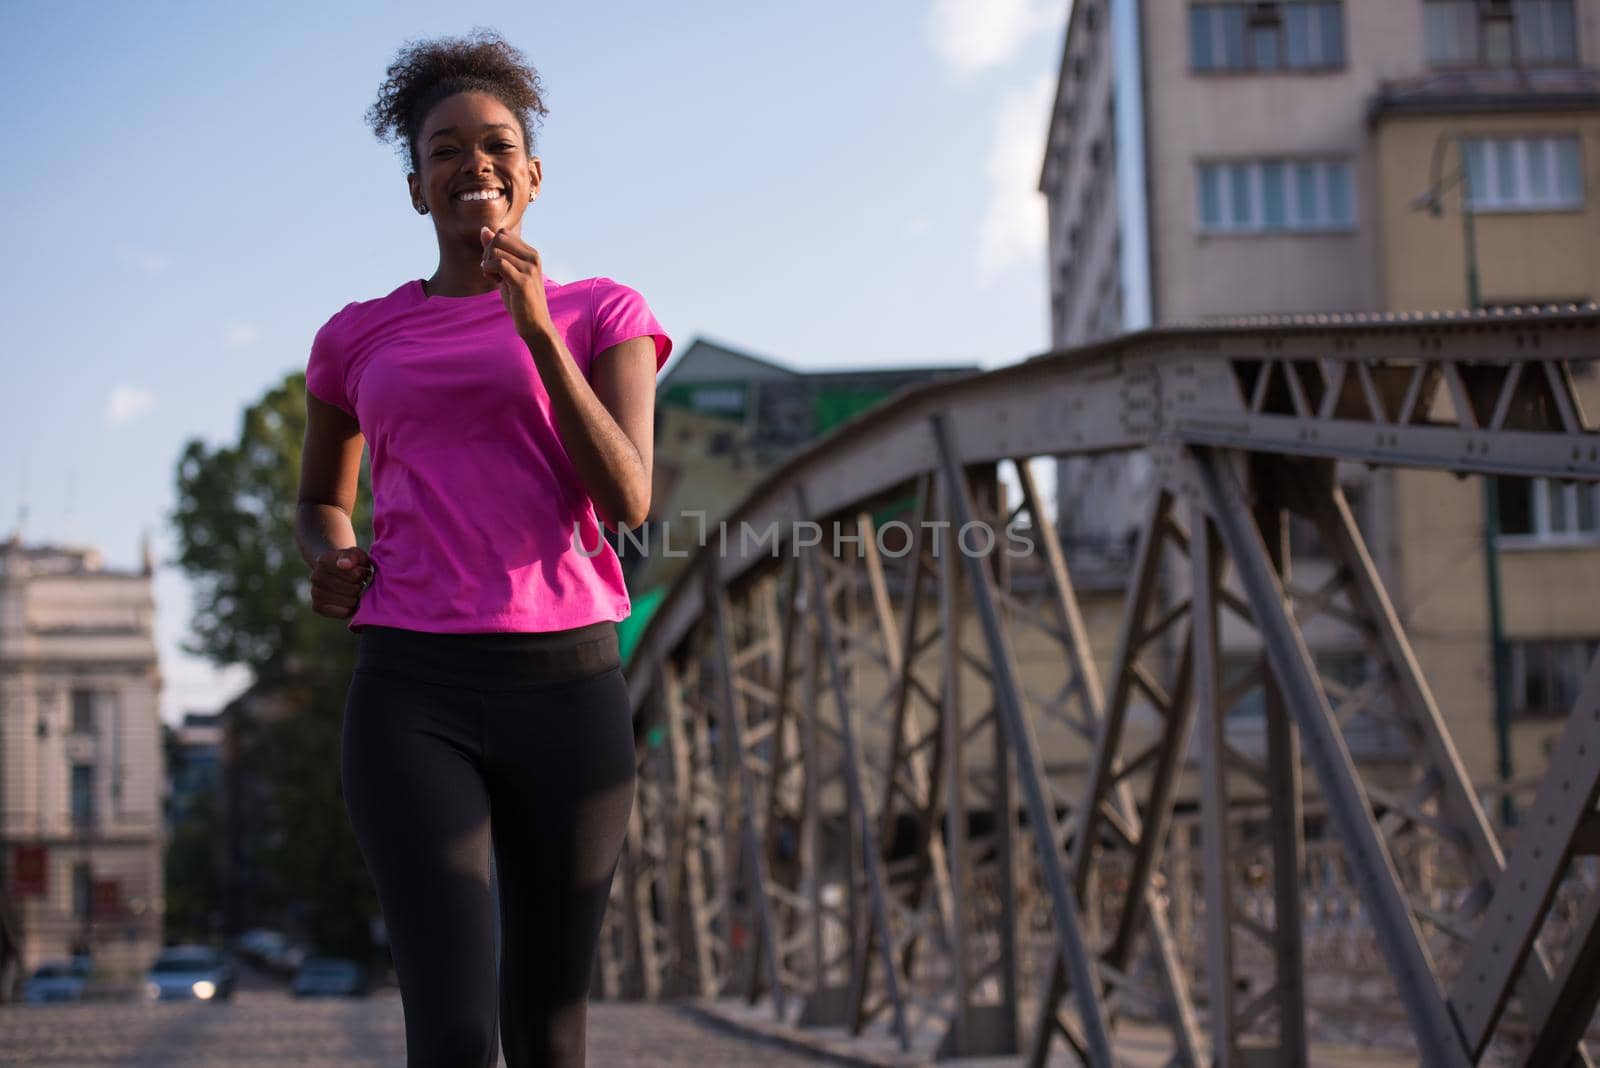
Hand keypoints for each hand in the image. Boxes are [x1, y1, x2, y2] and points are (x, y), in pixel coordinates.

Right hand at [310, 545, 372, 619]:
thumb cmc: (351, 563)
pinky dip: (350, 608)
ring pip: (349, 602)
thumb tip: (344, 564)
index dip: (362, 574)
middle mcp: (315, 576)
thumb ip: (353, 557)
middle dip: (360, 586)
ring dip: (356, 597)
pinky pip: (343, 613)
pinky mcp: (317, 607)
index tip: (360, 570)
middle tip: (358, 582)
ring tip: (353, 590)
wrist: (335, 572)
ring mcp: (314, 592)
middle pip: (353, 589)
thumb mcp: (356, 555)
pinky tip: (348, 600)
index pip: (355, 575)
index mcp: (325, 560)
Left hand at [481, 226, 555, 342]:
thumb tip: (484, 229)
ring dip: (487, 264)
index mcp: (531, 253)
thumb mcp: (506, 273)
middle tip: (490, 271)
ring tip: (494, 278)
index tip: (494, 264)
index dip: (492, 246)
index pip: (503, 233)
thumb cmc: (521, 301)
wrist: (536, 326)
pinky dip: (489, 270)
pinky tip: (494, 281)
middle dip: (488, 251)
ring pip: (496, 250)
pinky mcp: (523, 282)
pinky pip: (499, 264)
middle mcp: (533, 258)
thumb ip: (496, 251)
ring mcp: (530, 269)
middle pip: (499, 237)